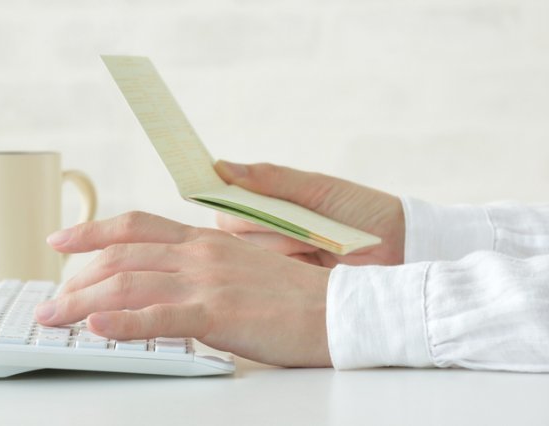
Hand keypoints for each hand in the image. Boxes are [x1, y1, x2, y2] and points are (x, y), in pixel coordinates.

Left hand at [36, 212, 331, 366]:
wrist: (336, 308)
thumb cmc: (292, 293)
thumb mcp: (243, 264)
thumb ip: (204, 265)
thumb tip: (169, 275)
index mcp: (205, 240)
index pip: (136, 226)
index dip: (92, 230)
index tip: (60, 240)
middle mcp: (200, 254)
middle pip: (121, 256)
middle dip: (76, 278)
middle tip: (51, 300)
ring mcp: (207, 282)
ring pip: (129, 285)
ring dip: (83, 302)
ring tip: (54, 318)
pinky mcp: (218, 314)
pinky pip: (160, 318)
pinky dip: (122, 324)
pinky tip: (96, 330)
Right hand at [214, 160, 404, 266]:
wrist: (401, 249)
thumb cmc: (362, 210)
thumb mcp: (317, 189)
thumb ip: (270, 179)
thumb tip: (221, 166)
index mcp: (271, 201)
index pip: (228, 204)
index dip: (227, 202)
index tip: (232, 199)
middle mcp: (269, 229)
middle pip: (233, 232)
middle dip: (264, 228)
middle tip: (300, 226)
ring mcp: (280, 257)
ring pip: (249, 256)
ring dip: (283, 247)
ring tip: (317, 242)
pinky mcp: (291, 282)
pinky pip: (270, 278)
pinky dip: (292, 267)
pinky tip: (315, 262)